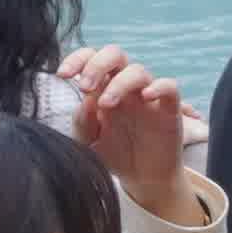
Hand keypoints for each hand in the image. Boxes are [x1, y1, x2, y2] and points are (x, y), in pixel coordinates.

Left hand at [63, 49, 192, 213]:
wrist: (142, 178)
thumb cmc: (114, 155)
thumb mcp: (89, 144)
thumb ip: (82, 123)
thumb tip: (86, 100)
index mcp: (102, 89)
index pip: (90, 59)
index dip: (77, 59)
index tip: (62, 75)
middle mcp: (125, 87)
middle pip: (115, 54)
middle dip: (97, 64)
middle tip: (85, 87)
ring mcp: (147, 96)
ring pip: (138, 70)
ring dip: (119, 82)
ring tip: (107, 104)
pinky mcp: (168, 109)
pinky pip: (169, 86)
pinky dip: (158, 87)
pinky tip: (146, 97)